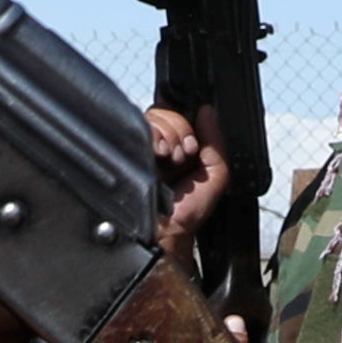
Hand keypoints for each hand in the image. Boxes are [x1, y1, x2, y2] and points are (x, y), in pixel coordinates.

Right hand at [150, 104, 233, 253]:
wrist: (165, 231)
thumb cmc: (188, 211)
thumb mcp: (216, 176)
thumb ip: (216, 142)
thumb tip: (207, 111)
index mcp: (178, 146)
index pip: (178, 114)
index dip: (186, 123)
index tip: (192, 147)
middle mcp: (157, 143)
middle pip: (163, 111)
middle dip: (178, 131)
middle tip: (182, 157)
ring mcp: (138, 146)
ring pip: (149, 116)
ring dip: (166, 135)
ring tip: (170, 161)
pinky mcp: (125, 149)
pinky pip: (135, 126)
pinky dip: (152, 135)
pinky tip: (157, 156)